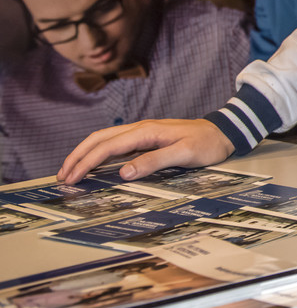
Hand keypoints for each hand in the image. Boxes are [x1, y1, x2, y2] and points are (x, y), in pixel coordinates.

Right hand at [58, 119, 233, 184]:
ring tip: (71, 171)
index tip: (71, 179)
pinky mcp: (146, 137)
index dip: (86, 162)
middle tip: (62, 177)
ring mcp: (142, 131)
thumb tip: (123, 172)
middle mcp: (140, 128)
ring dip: (85, 153)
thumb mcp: (184, 154)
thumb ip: (155, 162)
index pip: (107, 146)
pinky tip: (94, 163)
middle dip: (78, 156)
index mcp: (146, 131)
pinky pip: (115, 142)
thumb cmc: (207, 143)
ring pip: (105, 138)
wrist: (223, 131)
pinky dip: (99, 152)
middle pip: (99, 138)